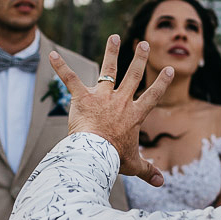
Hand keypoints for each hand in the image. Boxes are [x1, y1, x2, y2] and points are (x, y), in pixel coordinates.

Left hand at [49, 35, 174, 186]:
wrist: (95, 154)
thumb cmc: (114, 159)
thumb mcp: (134, 165)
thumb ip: (148, 171)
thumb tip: (161, 183)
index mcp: (134, 115)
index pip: (152, 96)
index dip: (162, 83)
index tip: (169, 69)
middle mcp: (121, 101)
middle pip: (133, 76)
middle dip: (139, 59)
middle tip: (143, 44)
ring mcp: (102, 97)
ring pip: (108, 70)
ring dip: (111, 52)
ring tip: (114, 37)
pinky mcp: (82, 97)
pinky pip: (70, 79)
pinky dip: (60, 67)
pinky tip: (51, 54)